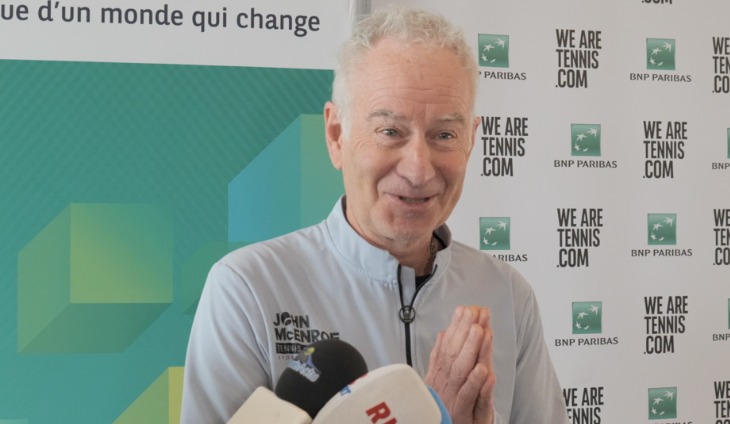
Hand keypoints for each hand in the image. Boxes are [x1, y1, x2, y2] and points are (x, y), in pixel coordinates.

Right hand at [425, 306, 494, 423]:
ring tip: (482, 333)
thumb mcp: (441, 381)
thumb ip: (441, 358)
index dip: (456, 328)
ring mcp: (455, 402)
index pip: (447, 347)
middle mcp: (445, 387)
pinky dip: (479, 386)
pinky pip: (472, 401)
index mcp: (439, 377)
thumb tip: (443, 332)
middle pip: (454, 357)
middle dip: (464, 334)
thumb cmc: (448, 405)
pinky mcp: (467, 417)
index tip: (465, 309)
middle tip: (475, 315)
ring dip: (472, 352)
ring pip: (462, 375)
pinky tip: (486, 372)